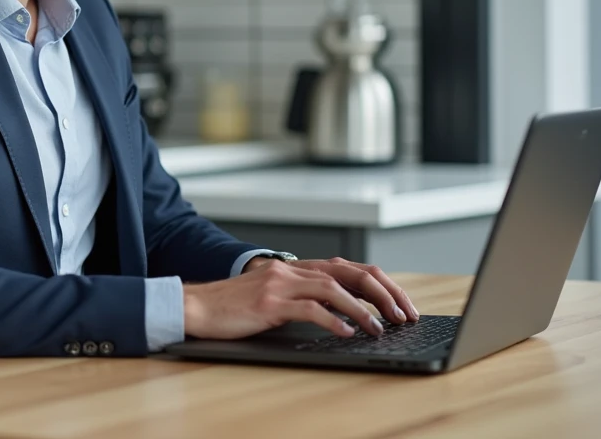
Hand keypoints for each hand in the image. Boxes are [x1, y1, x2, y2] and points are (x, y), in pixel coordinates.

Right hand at [182, 258, 416, 340]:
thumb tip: (342, 313)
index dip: (381, 285)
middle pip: (350, 273)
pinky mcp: (269, 303)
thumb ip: (303, 296)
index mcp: (296, 267)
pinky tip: (347, 333)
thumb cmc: (233, 306)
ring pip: (334, 289)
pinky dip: (333, 321)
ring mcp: (280, 284)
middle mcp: (291, 270)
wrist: (197, 306)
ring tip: (380, 327)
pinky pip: (309, 309)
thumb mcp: (273, 295)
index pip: (350, 268)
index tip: (400, 305)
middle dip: (383, 294)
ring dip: (363, 310)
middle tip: (403, 315)